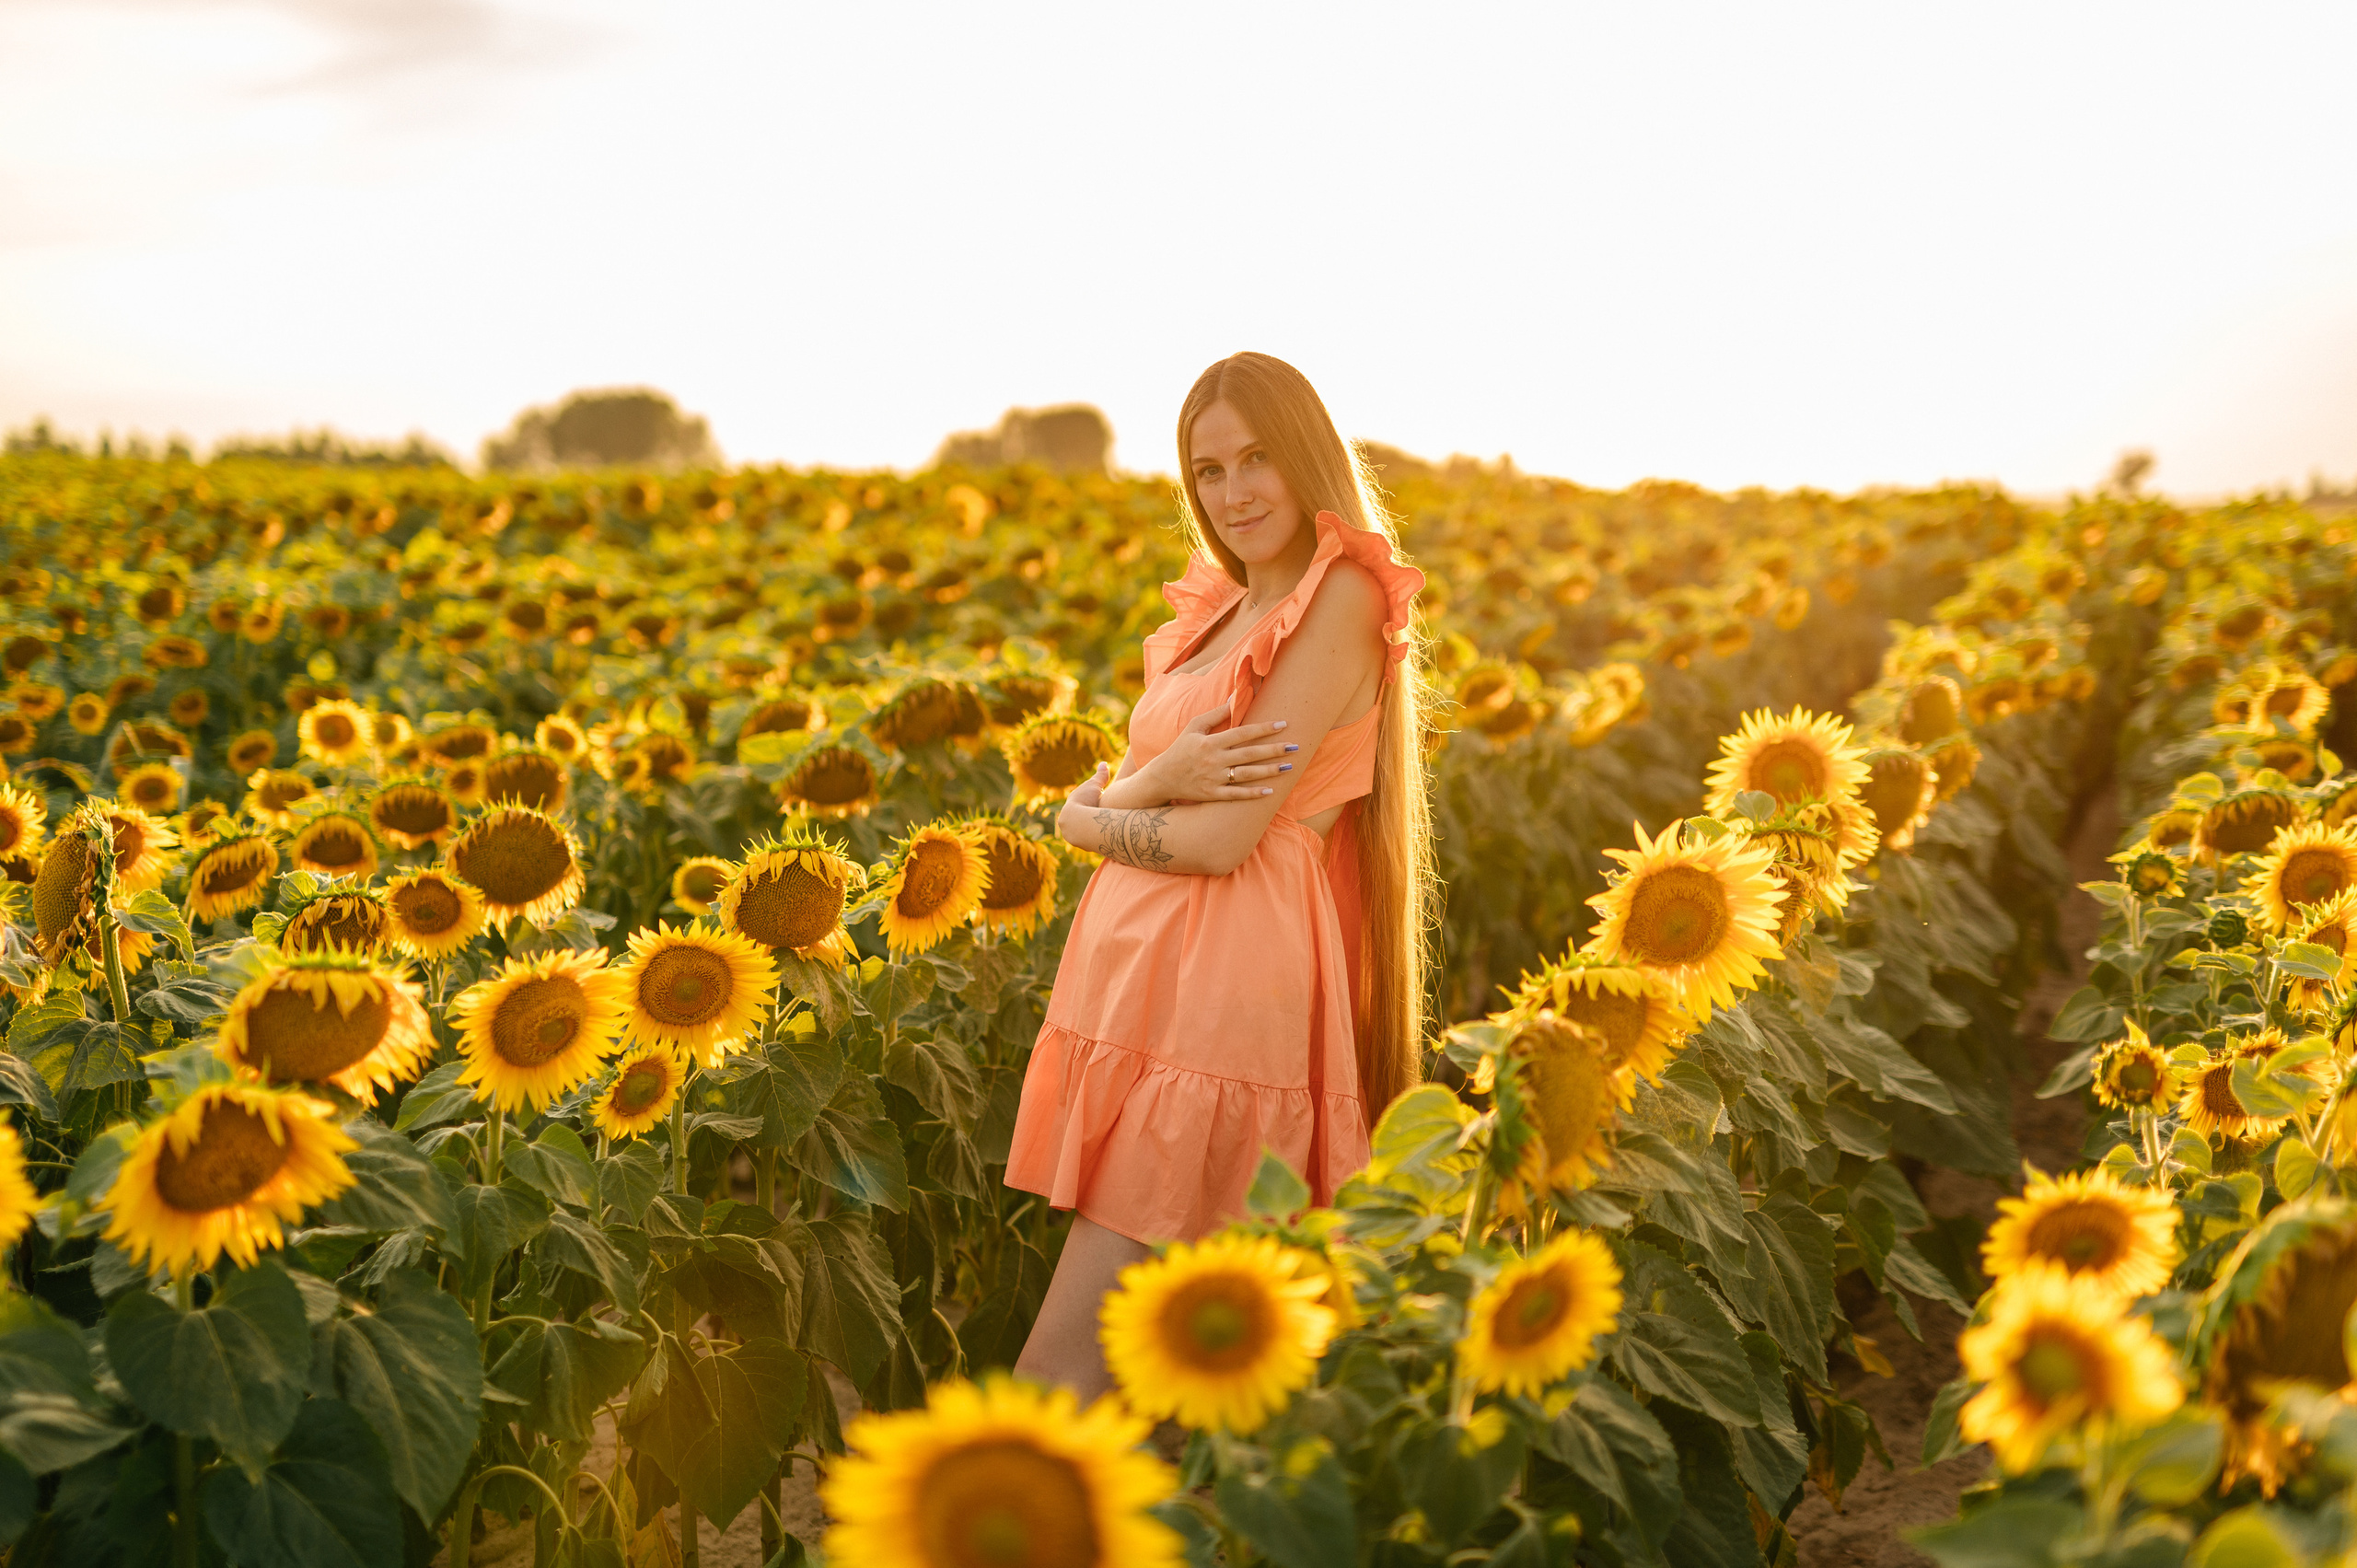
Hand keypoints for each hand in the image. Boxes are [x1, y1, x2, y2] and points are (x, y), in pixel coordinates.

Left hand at [1057, 763, 1109, 848]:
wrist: (1079, 821)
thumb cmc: (1087, 801)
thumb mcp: (1095, 786)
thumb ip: (1100, 775)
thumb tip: (1105, 763)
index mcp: (1071, 805)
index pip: (1081, 804)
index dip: (1090, 802)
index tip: (1098, 803)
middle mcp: (1068, 819)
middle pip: (1079, 818)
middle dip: (1087, 818)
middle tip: (1100, 818)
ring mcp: (1071, 832)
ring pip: (1081, 830)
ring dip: (1089, 830)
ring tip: (1101, 830)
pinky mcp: (1076, 842)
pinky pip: (1085, 840)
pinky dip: (1092, 838)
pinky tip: (1100, 838)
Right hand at [1147, 702, 1296, 801]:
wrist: (1162, 778)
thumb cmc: (1181, 748)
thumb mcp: (1194, 727)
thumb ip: (1216, 715)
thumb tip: (1235, 698)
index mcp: (1210, 742)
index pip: (1242, 733)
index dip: (1263, 729)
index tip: (1283, 725)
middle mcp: (1213, 760)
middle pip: (1249, 754)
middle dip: (1274, 750)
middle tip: (1295, 746)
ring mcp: (1213, 779)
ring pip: (1246, 774)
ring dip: (1269, 771)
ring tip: (1289, 767)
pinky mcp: (1212, 794)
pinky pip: (1236, 795)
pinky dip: (1252, 794)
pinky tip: (1270, 791)